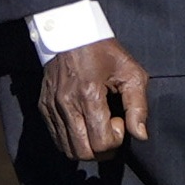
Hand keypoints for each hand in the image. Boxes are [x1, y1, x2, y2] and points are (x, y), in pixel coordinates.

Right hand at [37, 37, 152, 165]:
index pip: (101, 143)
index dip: (116, 139)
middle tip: (110, 129)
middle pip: (83, 152)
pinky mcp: (44, 107)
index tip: (119, 121)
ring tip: (96, 127)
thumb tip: (140, 135)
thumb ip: (138, 106)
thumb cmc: (104, 52)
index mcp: (89, 95)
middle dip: (102, 150)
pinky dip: (72, 140)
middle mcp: (66, 104)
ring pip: (67, 150)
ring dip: (87, 147)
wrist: (71, 32)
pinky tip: (84, 125)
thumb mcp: (131, 72)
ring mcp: (52, 107)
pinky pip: (56, 138)